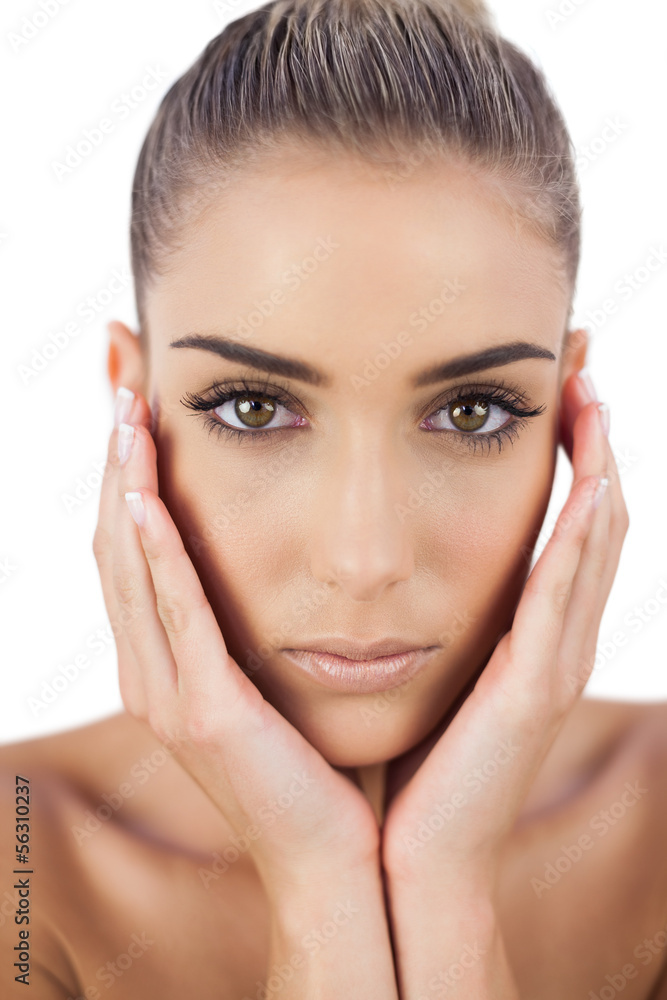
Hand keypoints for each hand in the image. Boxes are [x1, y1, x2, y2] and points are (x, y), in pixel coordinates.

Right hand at [92, 386, 380, 898]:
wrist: (336, 856)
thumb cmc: (316, 762)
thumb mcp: (272, 677)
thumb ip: (253, 620)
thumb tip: (274, 553)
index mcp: (166, 662)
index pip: (131, 546)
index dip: (127, 470)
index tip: (136, 397)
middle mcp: (150, 673)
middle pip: (116, 542)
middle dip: (116, 456)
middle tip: (120, 373)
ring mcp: (167, 694)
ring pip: (131, 567)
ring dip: (127, 485)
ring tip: (128, 410)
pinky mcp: (202, 712)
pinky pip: (173, 616)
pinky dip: (155, 554)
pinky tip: (148, 497)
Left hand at [378, 369, 626, 995]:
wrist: (405, 853)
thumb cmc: (406, 759)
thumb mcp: (423, 665)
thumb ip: (427, 608)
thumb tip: (388, 552)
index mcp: (527, 632)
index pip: (565, 524)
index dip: (573, 454)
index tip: (557, 385)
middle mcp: (554, 639)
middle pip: (594, 518)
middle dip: (595, 440)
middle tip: (585, 363)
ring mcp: (555, 662)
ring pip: (595, 543)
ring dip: (598, 466)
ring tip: (589, 395)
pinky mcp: (537, 687)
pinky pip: (567, 593)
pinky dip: (582, 534)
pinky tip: (586, 478)